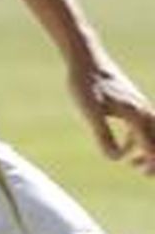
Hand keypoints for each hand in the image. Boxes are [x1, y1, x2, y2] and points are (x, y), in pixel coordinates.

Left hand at [68, 58, 154, 175]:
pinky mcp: (130, 101)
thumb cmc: (85, 84)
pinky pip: (143, 124)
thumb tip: (115, 158)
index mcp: (136, 114)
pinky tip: (126, 146)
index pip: (151, 144)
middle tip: (146, 174)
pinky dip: (139, 138)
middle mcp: (142, 109)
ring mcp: (138, 104)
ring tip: (135, 165)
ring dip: (148, 149)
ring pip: (152, 131)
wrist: (86, 58)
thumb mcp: (90, 113)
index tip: (145, 173)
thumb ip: (103, 135)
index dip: (151, 161)